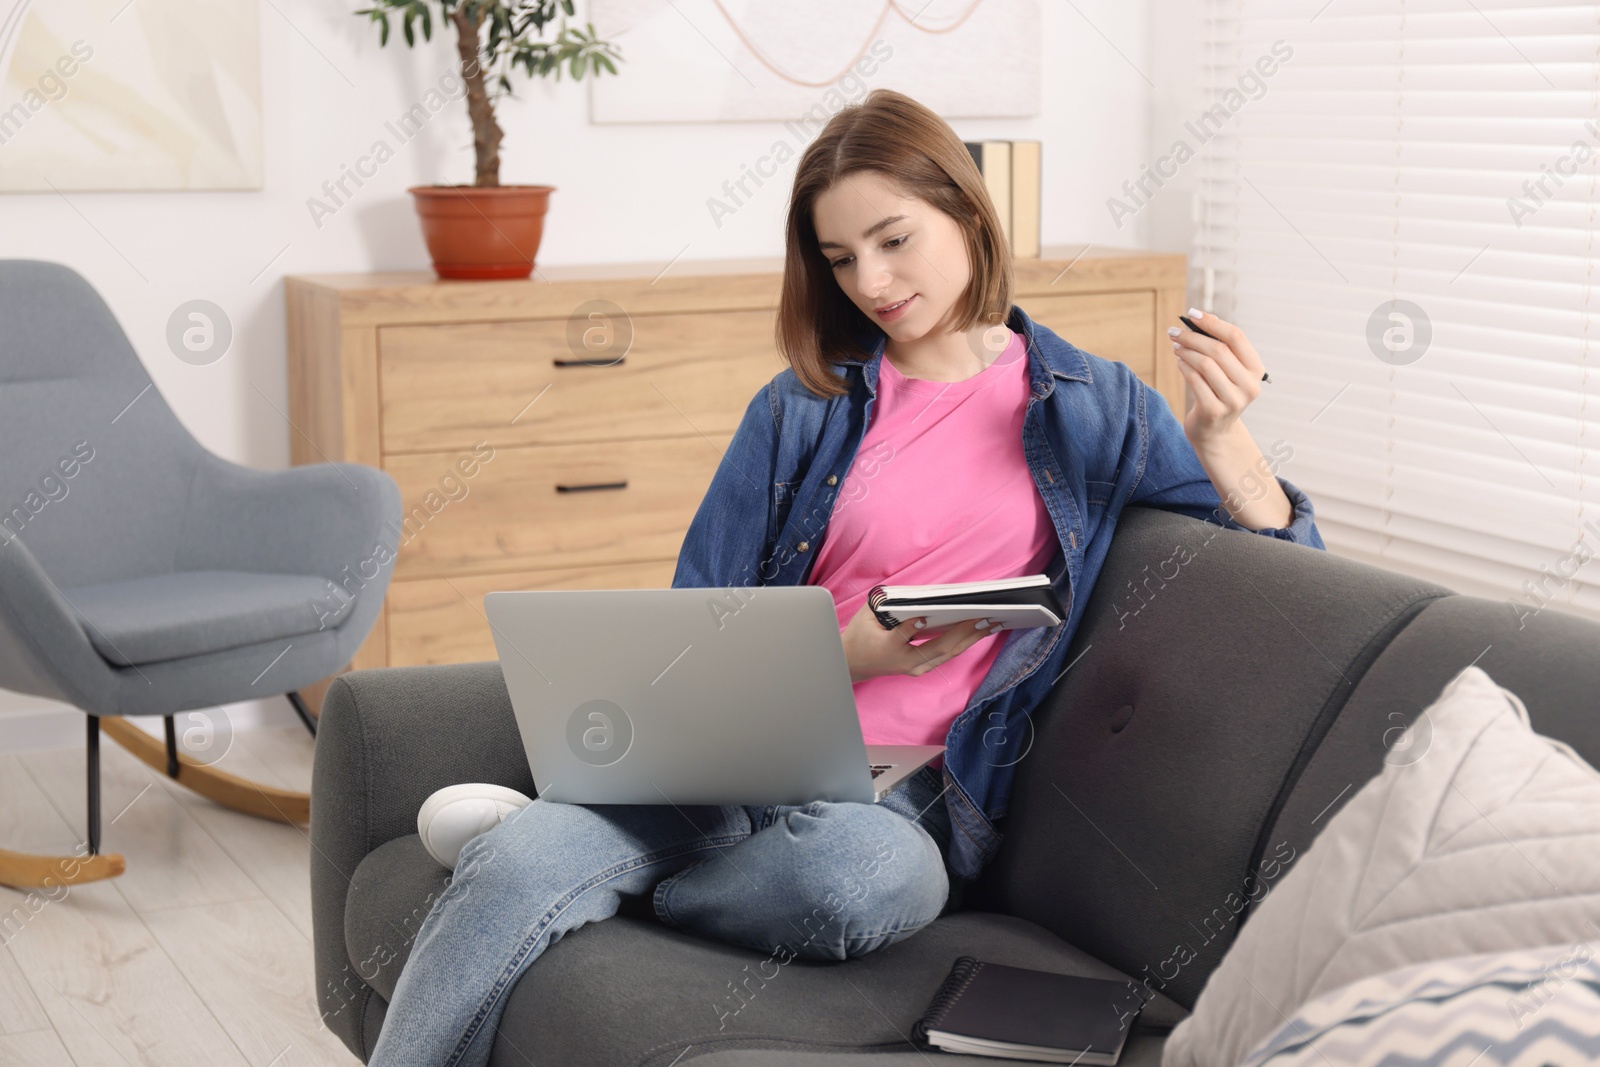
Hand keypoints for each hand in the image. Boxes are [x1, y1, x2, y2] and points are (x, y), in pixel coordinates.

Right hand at [839, 600, 997, 682]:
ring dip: (972, 638)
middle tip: (984, 617)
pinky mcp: (922, 668)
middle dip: (964, 632)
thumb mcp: (865, 616)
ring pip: (949, 654)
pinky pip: (947, 655)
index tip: (924, 615)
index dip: (912, 627)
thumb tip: (908, 593)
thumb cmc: (859, 636)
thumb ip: (883, 604)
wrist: (853, 664)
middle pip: (939, 648)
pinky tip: (979, 632)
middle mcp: (906, 662)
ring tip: (991, 624)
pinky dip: (964, 642)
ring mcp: (916, 668)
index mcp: (887, 647)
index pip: (901, 637)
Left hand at [1169, 309, 1265, 448]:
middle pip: (1218, 350)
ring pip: (1205, 364)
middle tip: (1174, 332)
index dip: (1212, 322)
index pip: (1236, 337)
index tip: (1192, 314)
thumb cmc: (1218, 392)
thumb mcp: (1226, 369)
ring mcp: (1233, 400)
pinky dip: (1184, 367)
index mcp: (1256, 369)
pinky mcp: (1214, 411)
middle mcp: (1249, 385)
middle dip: (1192, 337)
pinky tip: (1179, 362)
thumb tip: (1200, 317)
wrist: (1214, 430)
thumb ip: (1219, 345)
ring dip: (1186, 351)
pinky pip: (1195, 381)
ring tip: (1175, 347)